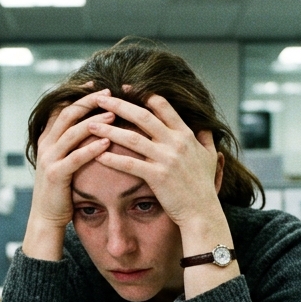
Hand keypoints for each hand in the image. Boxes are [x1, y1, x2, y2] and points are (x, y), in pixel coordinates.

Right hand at [21, 89, 113, 260]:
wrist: (46, 217)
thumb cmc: (61, 189)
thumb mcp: (64, 160)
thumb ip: (73, 143)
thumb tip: (94, 125)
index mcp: (48, 138)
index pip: (62, 107)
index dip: (79, 94)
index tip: (98, 85)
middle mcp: (46, 144)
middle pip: (67, 114)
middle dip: (89, 101)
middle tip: (109, 93)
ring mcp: (49, 159)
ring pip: (72, 132)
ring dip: (94, 122)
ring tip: (113, 114)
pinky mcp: (55, 174)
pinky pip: (75, 157)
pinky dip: (92, 148)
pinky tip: (107, 142)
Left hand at [86, 93, 223, 229]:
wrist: (203, 213)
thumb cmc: (205, 187)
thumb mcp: (210, 157)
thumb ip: (206, 138)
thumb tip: (206, 126)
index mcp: (186, 134)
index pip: (162, 105)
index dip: (142, 94)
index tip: (125, 88)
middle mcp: (176, 142)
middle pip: (142, 116)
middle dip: (118, 105)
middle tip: (99, 98)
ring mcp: (166, 159)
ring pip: (132, 138)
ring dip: (108, 130)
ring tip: (90, 124)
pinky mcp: (157, 177)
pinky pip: (130, 164)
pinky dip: (113, 158)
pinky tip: (98, 154)